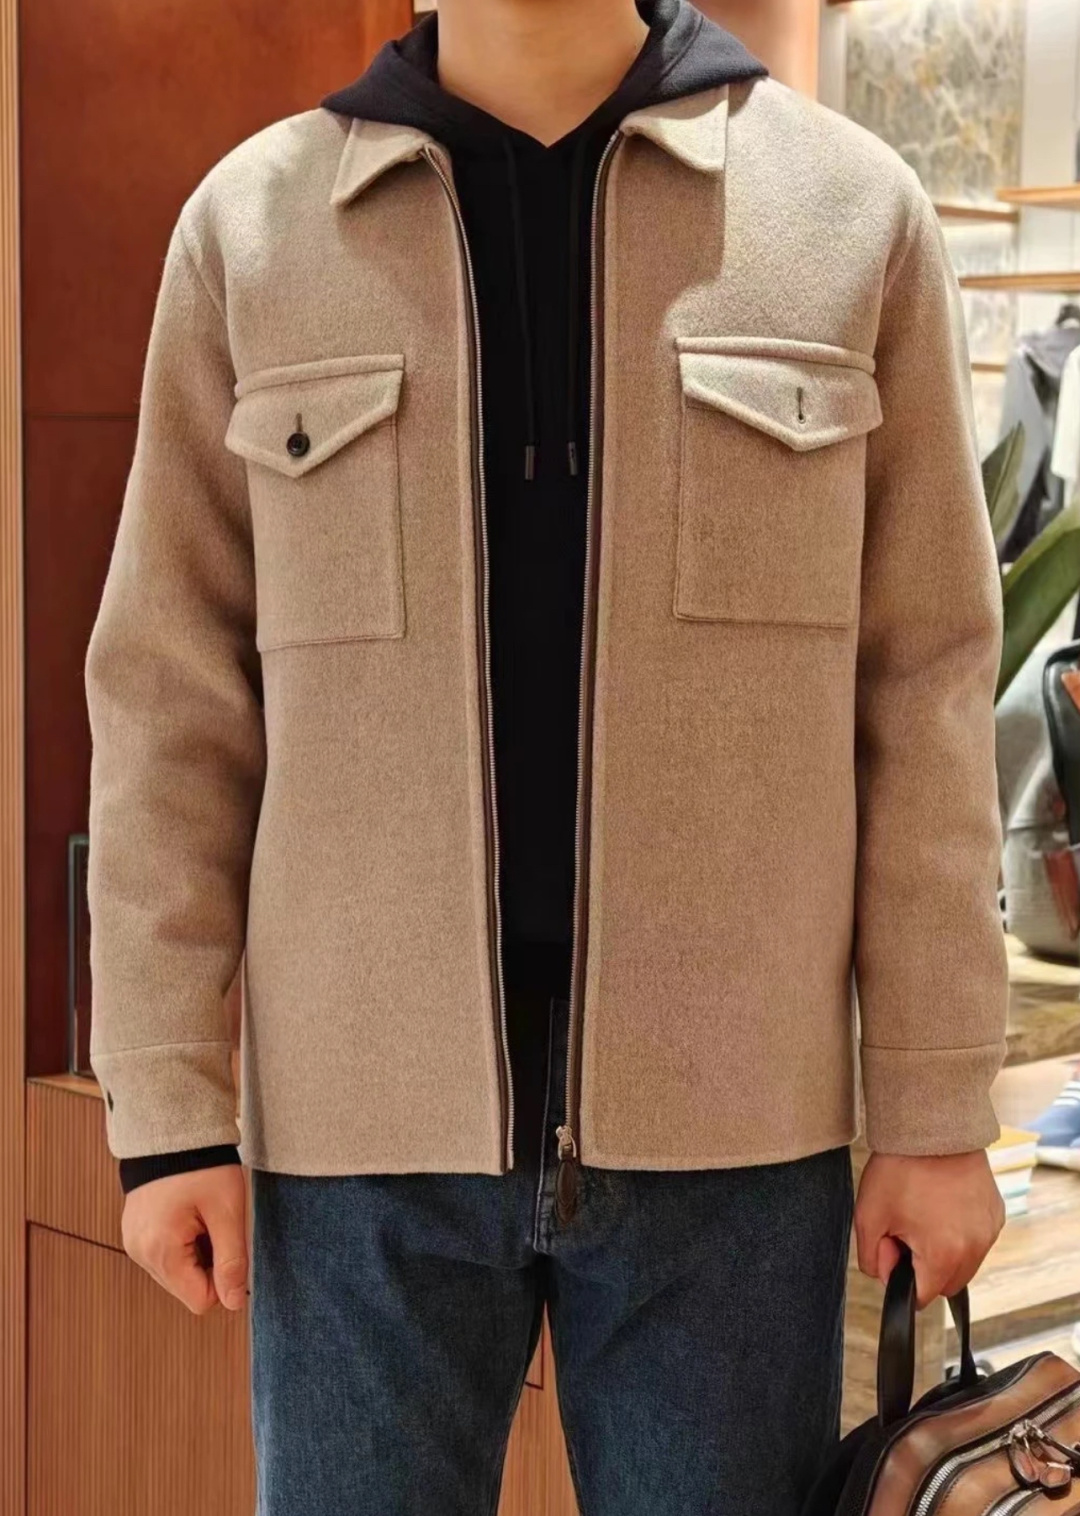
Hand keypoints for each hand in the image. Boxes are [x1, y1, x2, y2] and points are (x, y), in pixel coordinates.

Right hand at [121, 1164, 248, 1314]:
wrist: (171, 1126)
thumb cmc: (203, 1166)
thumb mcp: (227, 1211)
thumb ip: (232, 1261)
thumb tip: (235, 1303)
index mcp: (160, 1250)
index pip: (200, 1300)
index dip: (224, 1279)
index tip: (230, 1244)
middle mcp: (140, 1253)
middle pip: (187, 1287)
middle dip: (209, 1262)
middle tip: (215, 1223)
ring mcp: (133, 1242)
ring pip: (177, 1271)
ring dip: (196, 1251)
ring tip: (200, 1214)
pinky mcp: (135, 1231)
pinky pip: (164, 1253)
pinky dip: (182, 1241)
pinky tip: (188, 1212)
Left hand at [855, 1150, 1004, 1307]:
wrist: (932, 1126)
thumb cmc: (900, 1168)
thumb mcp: (868, 1215)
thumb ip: (871, 1258)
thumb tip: (886, 1275)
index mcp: (944, 1255)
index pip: (922, 1296)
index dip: (900, 1275)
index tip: (892, 1245)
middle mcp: (975, 1249)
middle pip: (946, 1283)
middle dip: (924, 1266)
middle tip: (905, 1227)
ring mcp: (990, 1231)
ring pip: (964, 1263)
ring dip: (944, 1251)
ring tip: (923, 1212)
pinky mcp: (997, 1213)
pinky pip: (976, 1239)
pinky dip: (959, 1232)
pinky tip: (941, 1204)